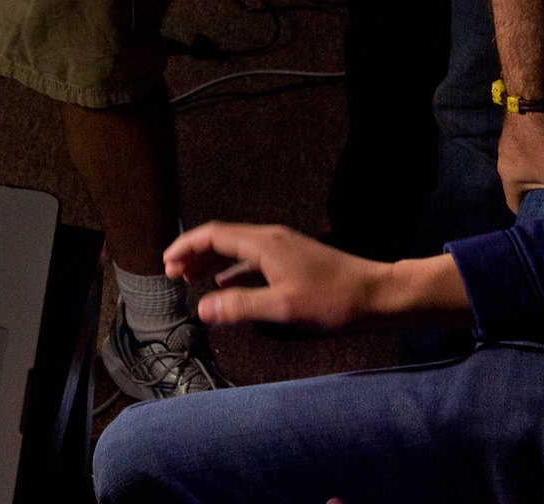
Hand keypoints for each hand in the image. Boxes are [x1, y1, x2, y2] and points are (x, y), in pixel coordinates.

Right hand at [161, 222, 390, 331]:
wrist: (378, 295)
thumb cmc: (333, 300)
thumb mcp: (283, 307)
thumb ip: (240, 306)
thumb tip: (202, 308)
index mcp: (263, 243)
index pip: (213, 235)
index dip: (185, 246)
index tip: (165, 263)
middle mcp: (270, 239)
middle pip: (221, 239)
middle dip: (194, 254)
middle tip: (172, 274)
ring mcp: (283, 248)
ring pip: (236, 249)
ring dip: (212, 262)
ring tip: (191, 279)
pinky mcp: (293, 260)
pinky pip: (252, 260)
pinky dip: (232, 271)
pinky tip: (228, 287)